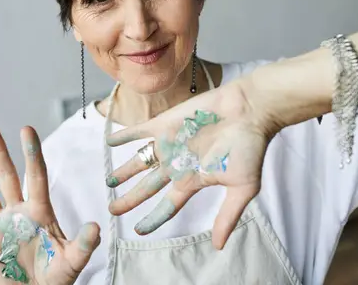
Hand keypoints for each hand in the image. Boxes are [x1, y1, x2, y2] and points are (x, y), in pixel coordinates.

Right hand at [0, 125, 100, 283]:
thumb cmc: (58, 277)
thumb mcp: (74, 260)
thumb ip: (84, 244)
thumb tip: (95, 227)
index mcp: (40, 211)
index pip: (36, 175)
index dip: (32, 152)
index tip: (26, 129)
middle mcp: (18, 211)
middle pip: (7, 175)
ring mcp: (0, 224)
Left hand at [106, 78, 275, 249]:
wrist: (249, 111)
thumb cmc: (249, 148)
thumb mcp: (242, 188)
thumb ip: (228, 215)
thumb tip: (218, 246)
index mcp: (193, 180)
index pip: (168, 206)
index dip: (153, 218)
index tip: (138, 230)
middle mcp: (177, 164)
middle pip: (148, 187)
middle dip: (130, 199)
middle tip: (112, 209)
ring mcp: (169, 144)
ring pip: (140, 161)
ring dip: (124, 171)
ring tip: (108, 180)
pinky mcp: (165, 124)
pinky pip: (138, 131)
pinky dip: (124, 136)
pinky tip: (109, 141)